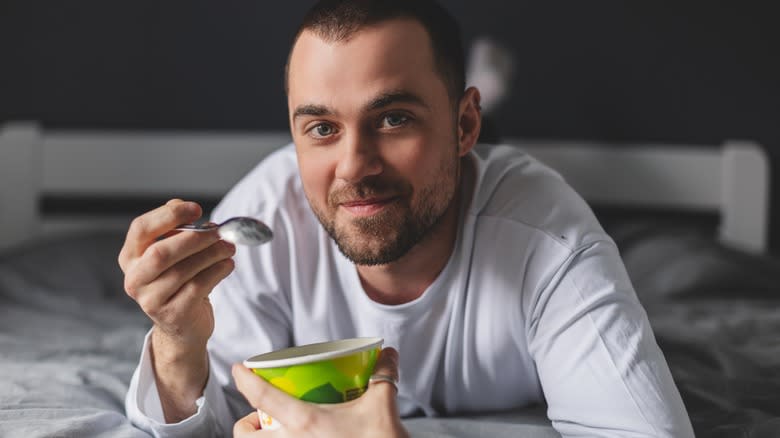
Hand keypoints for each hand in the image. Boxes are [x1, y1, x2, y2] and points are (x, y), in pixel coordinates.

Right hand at [118, 199, 235, 420]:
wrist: (182, 325)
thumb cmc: (179, 281)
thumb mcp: (173, 254)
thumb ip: (177, 231)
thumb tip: (191, 211)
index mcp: (130, 257)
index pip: (141, 229)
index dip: (169, 215)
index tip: (196, 209)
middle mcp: (135, 279)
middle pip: (161, 252)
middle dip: (194, 238)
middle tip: (219, 232)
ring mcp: (151, 300)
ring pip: (183, 270)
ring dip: (212, 254)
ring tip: (228, 247)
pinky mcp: (173, 315)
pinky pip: (198, 287)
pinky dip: (217, 271)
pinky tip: (227, 264)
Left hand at [232, 347, 408, 437]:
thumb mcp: (383, 406)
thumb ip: (383, 376)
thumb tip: (388, 354)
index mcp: (305, 422)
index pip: (262, 396)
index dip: (244, 380)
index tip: (238, 369)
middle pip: (244, 436)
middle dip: (245, 424)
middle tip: (260, 415)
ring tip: (276, 433)